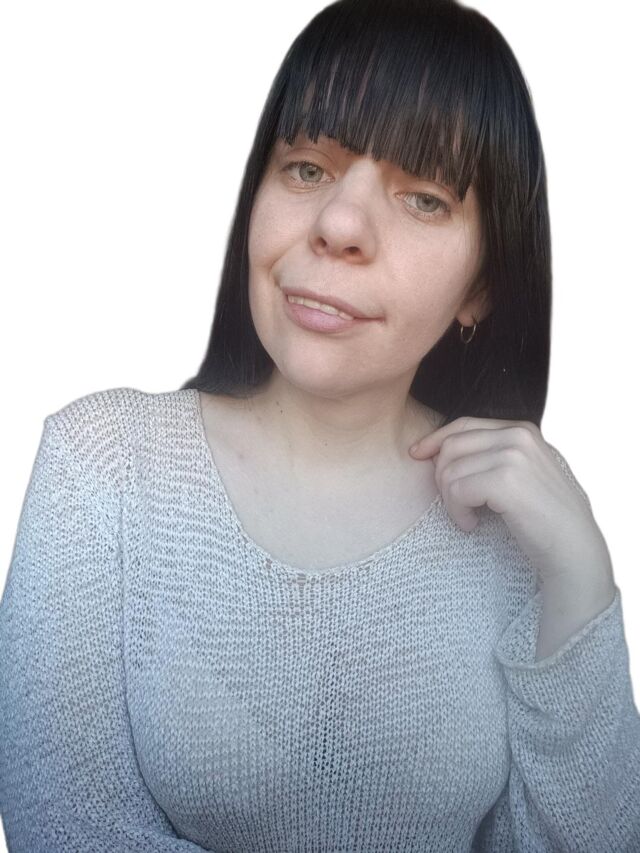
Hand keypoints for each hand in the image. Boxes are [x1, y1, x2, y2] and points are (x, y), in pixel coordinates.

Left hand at [409, 416, 613, 587]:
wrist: (573, 548)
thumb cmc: (542, 517)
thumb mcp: (520, 473)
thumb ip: (490, 455)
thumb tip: (436, 449)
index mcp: (522, 429)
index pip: (463, 424)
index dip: (435, 439)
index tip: (417, 455)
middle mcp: (518, 435)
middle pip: (451, 446)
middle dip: (442, 477)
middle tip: (456, 505)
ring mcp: (513, 455)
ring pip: (450, 470)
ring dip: (450, 500)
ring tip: (469, 517)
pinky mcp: (506, 481)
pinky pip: (457, 491)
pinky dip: (457, 512)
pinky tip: (472, 525)